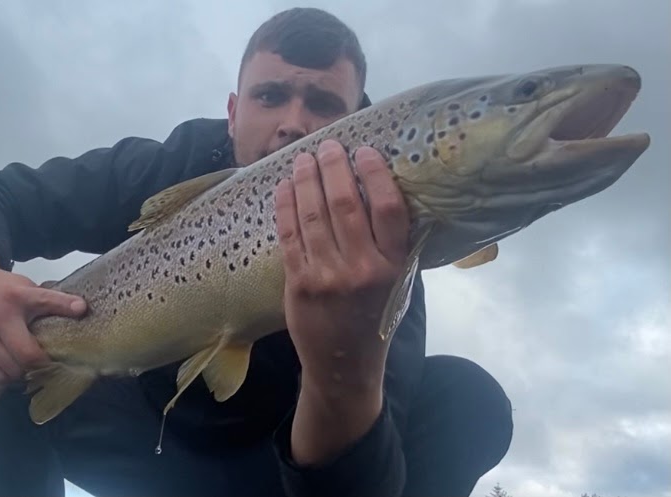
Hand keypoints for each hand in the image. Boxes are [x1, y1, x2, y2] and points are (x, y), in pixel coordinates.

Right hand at [0, 247, 87, 384]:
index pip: (45, 302)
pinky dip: (9, 378)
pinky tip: (17, 369)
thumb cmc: (3, 289)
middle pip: (25, 356)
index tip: (79, 318)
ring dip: (25, 374)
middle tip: (53, 363)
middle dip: (43, 365)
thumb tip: (83, 309)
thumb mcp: (28, 288)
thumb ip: (53, 300)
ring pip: (9, 372)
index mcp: (16, 298)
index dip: (65, 309)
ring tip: (34, 367)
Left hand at [274, 140, 409, 463]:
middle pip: (346, 205)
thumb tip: (377, 191)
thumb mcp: (397, 283)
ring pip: (314, 216)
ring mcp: (326, 276)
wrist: (345, 365)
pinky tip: (284, 187)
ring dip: (307, 181)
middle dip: (335, 168)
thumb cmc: (374, 317)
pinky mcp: (298, 283)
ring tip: (304, 159)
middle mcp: (361, 269)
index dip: (375, 175)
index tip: (365, 151)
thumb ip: (390, 244)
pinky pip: (290, 236)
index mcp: (392, 266)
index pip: (388, 209)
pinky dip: (286, 207)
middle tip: (329, 146)